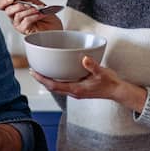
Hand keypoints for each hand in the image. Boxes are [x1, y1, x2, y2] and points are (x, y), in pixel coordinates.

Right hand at [0, 0, 61, 34]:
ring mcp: (19, 24)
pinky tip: (39, 15)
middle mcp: (15, 16)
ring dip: (29, 10)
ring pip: (17, 15)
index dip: (4, 1)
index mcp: (15, 8)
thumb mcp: (34, 1)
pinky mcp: (24, 31)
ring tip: (37, 10)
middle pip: (7, 10)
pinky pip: (25, 21)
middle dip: (18, 5)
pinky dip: (34, 16)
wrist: (55, 26)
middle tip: (27, 4)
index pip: (2, 4)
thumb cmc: (45, 15)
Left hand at [31, 56, 147, 112]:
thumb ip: (93, 66)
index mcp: (76, 89)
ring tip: (40, 71)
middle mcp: (74, 92)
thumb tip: (85, 59)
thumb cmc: (110, 83)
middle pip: (52, 87)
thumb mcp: (102, 73)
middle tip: (32, 70)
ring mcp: (76, 91)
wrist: (117, 91)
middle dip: (41, 79)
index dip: (42, 79)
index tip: (33, 72)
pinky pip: (63, 85)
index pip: (54, 86)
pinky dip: (56, 80)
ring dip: (48, 80)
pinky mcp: (79, 89)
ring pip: (57, 87)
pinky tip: (56, 73)